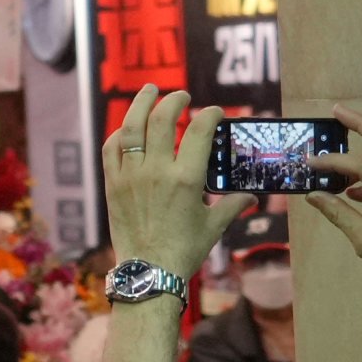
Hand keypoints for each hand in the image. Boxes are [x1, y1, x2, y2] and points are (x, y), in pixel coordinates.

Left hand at [103, 85, 249, 285]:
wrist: (149, 270)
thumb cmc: (184, 249)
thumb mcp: (214, 225)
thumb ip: (232, 205)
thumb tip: (251, 196)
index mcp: (186, 179)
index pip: (199, 132)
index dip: (209, 116)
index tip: (214, 112)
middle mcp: (156, 171)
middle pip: (161, 120)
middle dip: (172, 101)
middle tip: (180, 96)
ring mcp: (130, 175)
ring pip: (131, 128)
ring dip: (140, 104)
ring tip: (149, 91)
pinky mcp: (111, 183)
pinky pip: (111, 149)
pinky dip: (119, 133)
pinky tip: (127, 128)